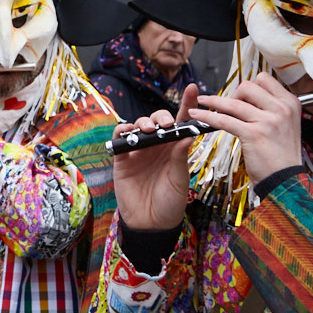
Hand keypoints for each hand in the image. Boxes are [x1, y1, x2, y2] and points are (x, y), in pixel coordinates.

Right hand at [113, 83, 199, 230]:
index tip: (193, 89)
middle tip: (166, 124)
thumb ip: (179, 156)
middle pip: (158, 120)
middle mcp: (157, 146)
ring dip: (144, 122)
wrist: (151, 223)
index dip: (186, 104)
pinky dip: (123, 130)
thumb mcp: (180, 178)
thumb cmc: (170, 202)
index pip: (181, 122)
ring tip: (150, 130)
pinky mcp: (122, 158)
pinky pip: (120, 138)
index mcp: (174, 148)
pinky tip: (129, 131)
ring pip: (139, 125)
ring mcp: (139, 150)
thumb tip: (186, 133)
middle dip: (162, 116)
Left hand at [188, 72, 301, 183]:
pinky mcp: (253, 134)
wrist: (284, 180)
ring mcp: (268, 121)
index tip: (240, 97)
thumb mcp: (285, 124)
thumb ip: (270, 108)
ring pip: (233, 103)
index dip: (248, 87)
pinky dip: (207, 116)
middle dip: (233, 95)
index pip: (264, 79)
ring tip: (201, 102)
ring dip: (213, 101)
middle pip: (247, 86)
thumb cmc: (281, 155)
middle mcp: (282, 108)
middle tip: (227, 108)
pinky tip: (197, 115)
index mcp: (290, 102)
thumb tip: (245, 96)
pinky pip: (224, 120)